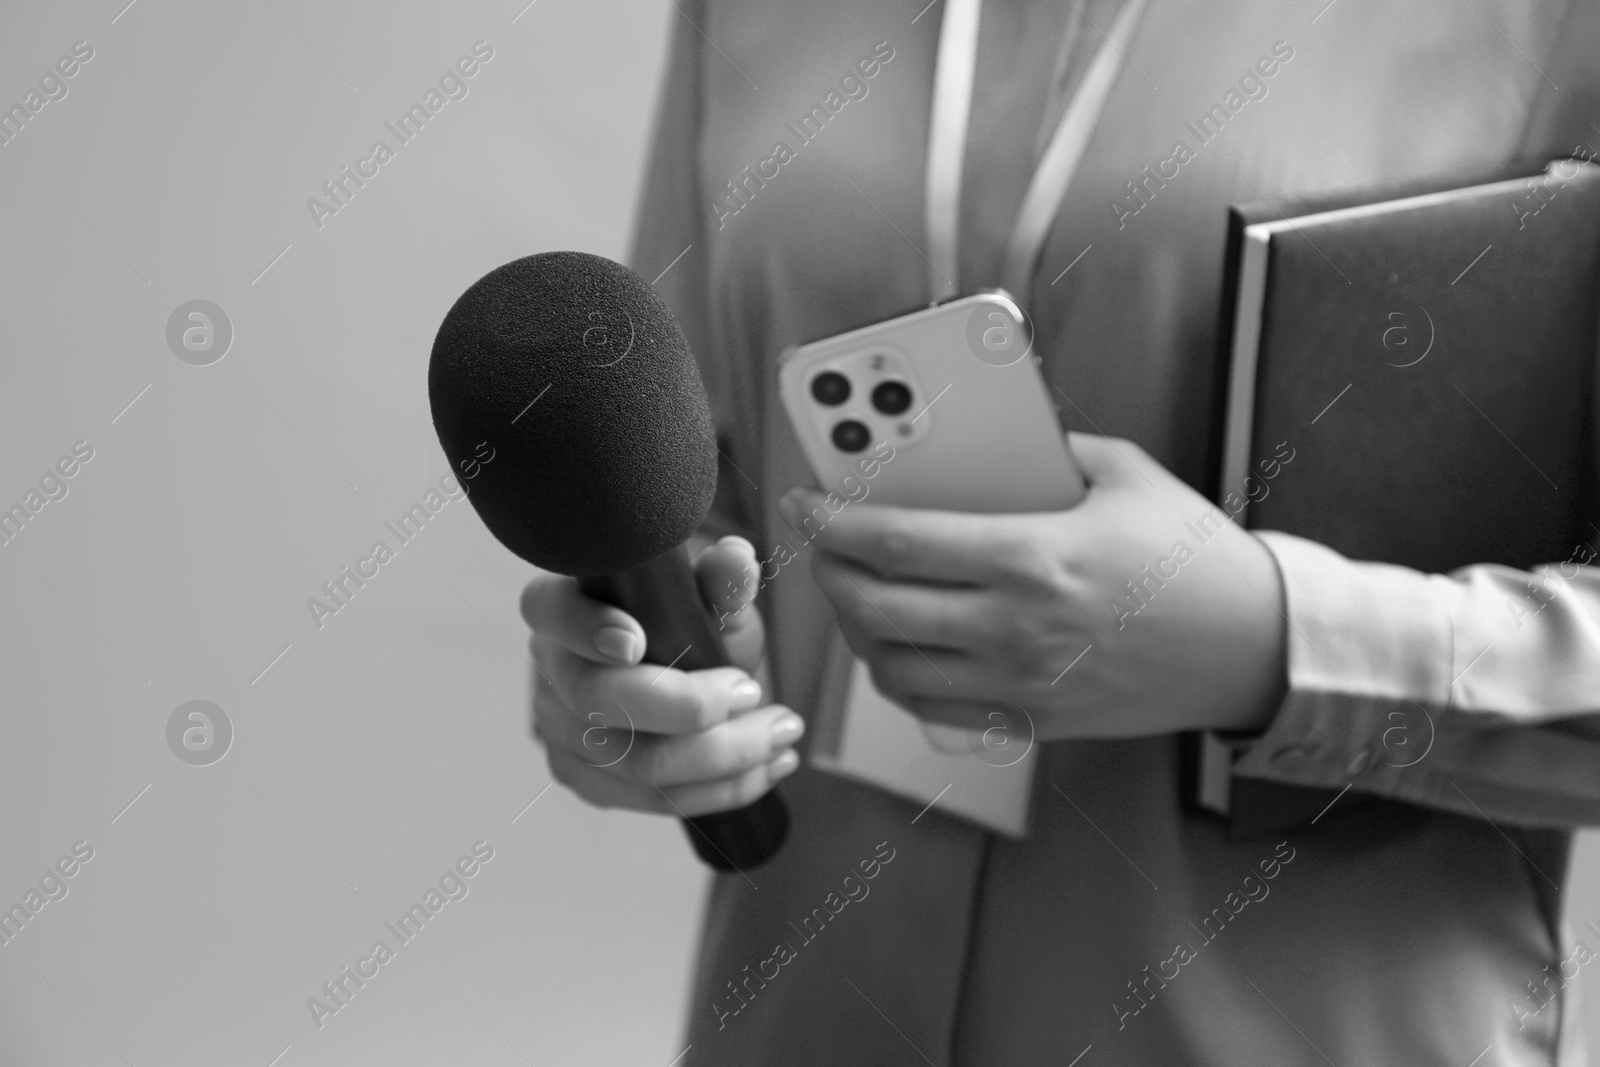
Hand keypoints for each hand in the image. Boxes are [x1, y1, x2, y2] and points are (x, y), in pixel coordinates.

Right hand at [520, 535, 802, 816]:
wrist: (684, 674)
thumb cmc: (685, 624)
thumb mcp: (707, 595)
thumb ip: (720, 577)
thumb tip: (737, 561)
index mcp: (562, 606)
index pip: (551, 611)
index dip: (584, 628)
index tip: (635, 640)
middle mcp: (551, 672)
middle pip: (598, 701)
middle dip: (687, 706)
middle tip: (755, 693)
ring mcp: (561, 734)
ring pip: (634, 763)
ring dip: (723, 756)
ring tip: (783, 733)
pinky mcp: (589, 781)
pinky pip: (653, 800)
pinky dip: (720, 789)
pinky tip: (767, 768)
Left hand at [784, 433, 1287, 741]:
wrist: (1252, 648)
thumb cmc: (1192, 555)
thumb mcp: (1125, 474)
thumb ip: (1046, 448)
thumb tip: (980, 438)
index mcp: (1033, 556)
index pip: (896, 542)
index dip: (831, 522)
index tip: (802, 501)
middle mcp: (1014, 628)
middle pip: (875, 607)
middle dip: (826, 571)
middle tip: (819, 544)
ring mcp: (1018, 684)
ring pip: (891, 666)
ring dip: (855, 627)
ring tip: (853, 591)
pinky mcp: (1030, 722)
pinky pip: (931, 710)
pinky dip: (896, 676)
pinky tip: (896, 644)